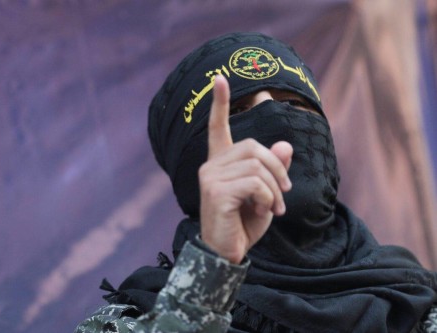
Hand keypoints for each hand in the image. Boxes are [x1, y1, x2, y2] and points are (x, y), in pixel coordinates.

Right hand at [199, 76, 292, 263]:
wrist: (227, 253)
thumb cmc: (243, 224)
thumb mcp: (266, 195)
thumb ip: (273, 170)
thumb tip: (284, 145)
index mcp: (220, 163)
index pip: (217, 127)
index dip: (219, 103)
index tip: (220, 78)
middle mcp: (211, 165)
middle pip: (254, 147)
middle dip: (277, 170)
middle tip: (282, 196)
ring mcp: (210, 177)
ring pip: (258, 165)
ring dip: (275, 189)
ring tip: (273, 208)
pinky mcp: (215, 191)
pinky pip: (255, 183)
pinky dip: (268, 198)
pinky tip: (263, 211)